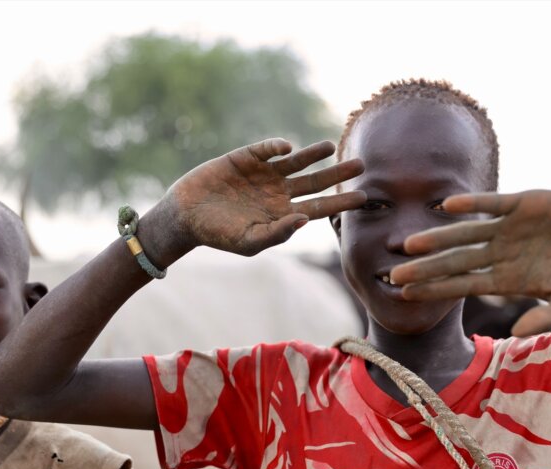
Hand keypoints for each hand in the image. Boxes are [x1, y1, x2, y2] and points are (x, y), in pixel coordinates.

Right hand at [161, 138, 365, 256]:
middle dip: (337, 174)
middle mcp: (278, 192)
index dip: (341, 202)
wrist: (186, 216)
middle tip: (361, 165)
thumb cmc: (219, 234)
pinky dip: (277, 147)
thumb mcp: (249, 241)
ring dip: (314, 154)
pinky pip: (267, 149)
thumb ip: (278, 232)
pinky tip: (286, 148)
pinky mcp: (246, 157)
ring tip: (331, 146)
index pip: (319, 207)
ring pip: (297, 162)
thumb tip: (304, 219)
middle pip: (316, 182)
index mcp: (283, 214)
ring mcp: (264, 174)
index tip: (364, 197)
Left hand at [389, 190, 550, 335]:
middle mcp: (501, 253)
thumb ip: (545, 318)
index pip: (462, 285)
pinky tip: (447, 205)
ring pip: (466, 233)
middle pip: (455, 262)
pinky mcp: (527, 203)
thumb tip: (516, 334)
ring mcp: (511, 228)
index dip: (434, 290)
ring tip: (409, 243)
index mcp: (508, 279)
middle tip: (392, 274)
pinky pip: (494, 204)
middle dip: (425, 269)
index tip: (405, 296)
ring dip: (438, 238)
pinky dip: (473, 203)